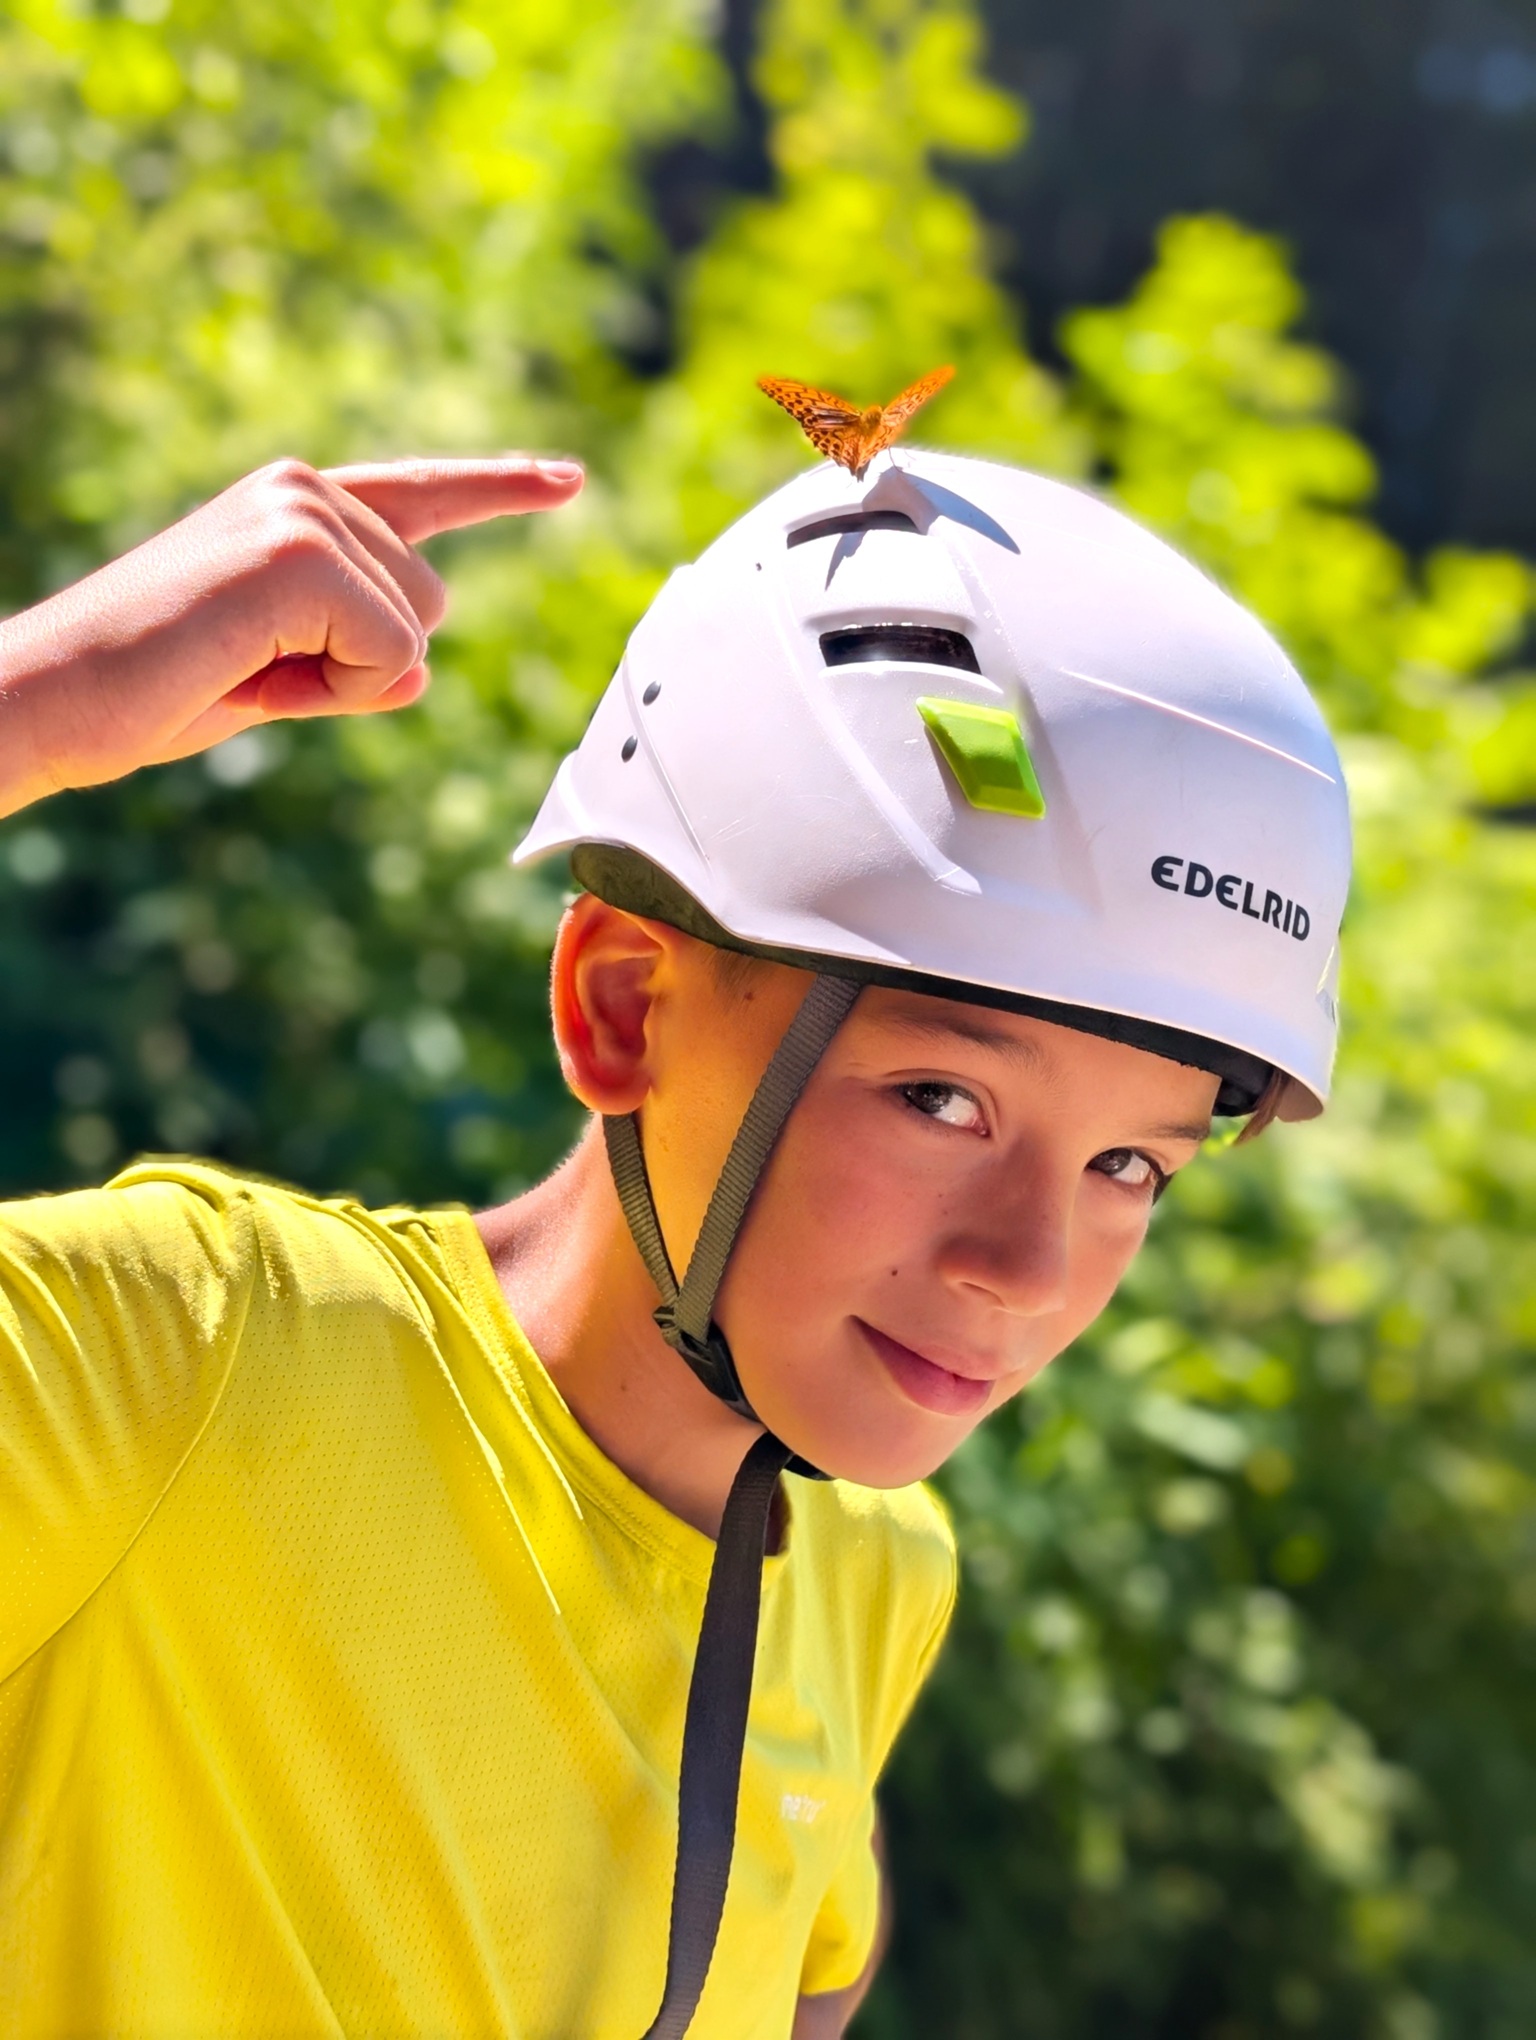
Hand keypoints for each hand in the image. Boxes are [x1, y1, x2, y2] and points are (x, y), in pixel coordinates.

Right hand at [0, 454, 583, 818]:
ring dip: (342, 679)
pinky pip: (386, 651)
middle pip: (431, 603)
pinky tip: (251, 670)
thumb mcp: (280, 676)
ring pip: (414, 629)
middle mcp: (304, 488)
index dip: (501, 489)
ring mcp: (301, 512)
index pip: (423, 494)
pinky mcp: (298, 555)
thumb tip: (417, 670)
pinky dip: (333, 687)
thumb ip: (357, 659)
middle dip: (362, 666)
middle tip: (252, 671)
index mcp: (296, 505)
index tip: (570, 476)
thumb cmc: (154, 688)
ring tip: (242, 667)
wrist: (51, 697)